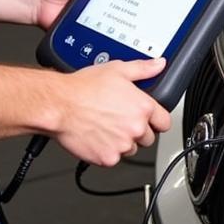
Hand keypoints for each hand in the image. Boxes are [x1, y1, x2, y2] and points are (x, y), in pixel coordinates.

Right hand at [51, 56, 171, 166]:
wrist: (59, 105)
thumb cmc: (83, 88)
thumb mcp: (117, 70)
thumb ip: (143, 69)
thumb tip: (159, 65)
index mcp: (143, 108)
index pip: (165, 122)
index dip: (158, 121)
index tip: (152, 120)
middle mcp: (136, 128)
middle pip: (148, 138)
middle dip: (138, 131)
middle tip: (121, 121)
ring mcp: (122, 145)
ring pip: (131, 149)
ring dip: (123, 142)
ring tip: (107, 127)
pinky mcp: (108, 159)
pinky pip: (114, 159)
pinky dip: (107, 152)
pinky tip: (97, 137)